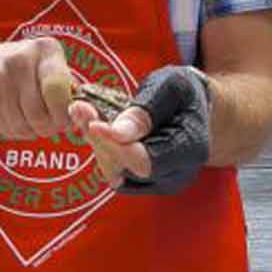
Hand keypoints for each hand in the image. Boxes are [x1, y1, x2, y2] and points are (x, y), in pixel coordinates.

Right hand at [0, 36, 76, 139]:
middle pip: (41, 114)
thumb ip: (67, 86)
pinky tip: (15, 118)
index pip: (58, 89)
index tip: (67, 118)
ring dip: (33, 131)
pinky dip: (17, 131)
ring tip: (32, 121)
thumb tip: (81, 114)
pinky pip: (8, 128)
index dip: (65, 112)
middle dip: (50, 127)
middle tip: (50, 125)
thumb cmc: (23, 69)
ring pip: (24, 125)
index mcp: (44, 49)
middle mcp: (19, 60)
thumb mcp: (48, 65)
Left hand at [83, 65, 213, 195]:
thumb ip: (145, 111)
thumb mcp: (169, 88)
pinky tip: (98, 126)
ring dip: (97, 143)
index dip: (116, 145)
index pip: (146, 160)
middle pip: (126, 168)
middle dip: (100, 138)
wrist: (191, 108)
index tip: (93, 123)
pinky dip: (102, 148)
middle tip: (80, 108)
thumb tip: (116, 133)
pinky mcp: (142, 183)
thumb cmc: (182, 92)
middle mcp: (176, 174)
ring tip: (87, 112)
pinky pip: (113, 171)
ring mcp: (159, 183)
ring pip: (114, 171)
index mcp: (190, 150)